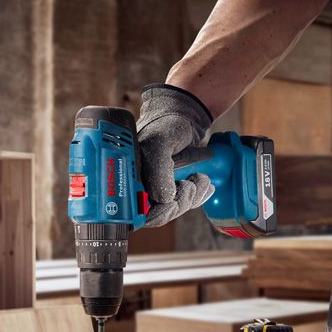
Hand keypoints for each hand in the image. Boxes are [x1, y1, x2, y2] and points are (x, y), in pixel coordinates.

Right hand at [137, 84, 215, 226]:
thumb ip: (157, 169)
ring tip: (200, 179)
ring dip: (190, 199)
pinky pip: (182, 203)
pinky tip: (204, 185)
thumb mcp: (159, 142)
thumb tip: (162, 199)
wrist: (183, 116)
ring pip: (171, 210)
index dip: (154, 214)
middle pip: (155, 215)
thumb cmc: (166, 124)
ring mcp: (154, 187)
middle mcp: (138, 185)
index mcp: (127, 177)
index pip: (134, 212)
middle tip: (189, 185)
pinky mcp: (171, 187)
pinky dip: (196, 197)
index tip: (171, 204)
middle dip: (177, 205)